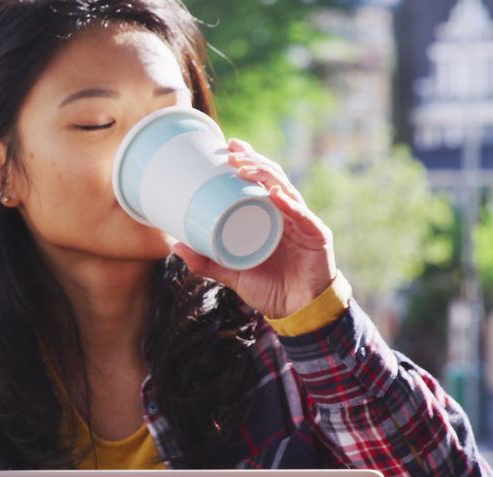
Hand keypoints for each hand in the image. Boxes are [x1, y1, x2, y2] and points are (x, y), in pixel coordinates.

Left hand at [171, 139, 336, 318]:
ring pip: (286, 190)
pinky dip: (289, 204)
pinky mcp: (317, 237)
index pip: (260, 181)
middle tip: (232, 149)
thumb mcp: (231, 273)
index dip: (247, 161)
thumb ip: (206, 261)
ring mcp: (304, 223)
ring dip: (266, 174)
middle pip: (273, 178)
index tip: (227, 147)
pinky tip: (275, 193)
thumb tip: (175, 245)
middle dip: (253, 160)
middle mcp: (288, 214)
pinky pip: (303, 217)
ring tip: (245, 165)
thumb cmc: (268, 289)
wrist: (297, 312)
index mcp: (271, 216)